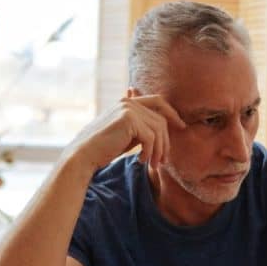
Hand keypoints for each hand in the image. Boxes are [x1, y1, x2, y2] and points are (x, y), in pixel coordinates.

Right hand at [63, 89, 185, 172]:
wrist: (84, 155)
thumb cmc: (104, 148)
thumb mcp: (126, 134)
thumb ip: (141, 126)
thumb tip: (161, 124)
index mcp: (127, 101)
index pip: (158, 101)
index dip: (172, 113)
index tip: (182, 126)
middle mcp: (128, 102)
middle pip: (161, 118)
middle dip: (166, 141)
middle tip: (163, 160)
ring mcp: (128, 109)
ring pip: (158, 130)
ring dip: (159, 150)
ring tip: (153, 165)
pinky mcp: (128, 120)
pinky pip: (151, 138)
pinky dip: (149, 152)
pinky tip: (140, 161)